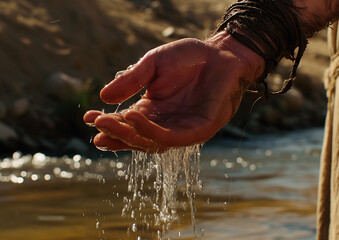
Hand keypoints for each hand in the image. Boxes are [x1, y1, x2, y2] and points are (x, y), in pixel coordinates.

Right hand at [84, 31, 263, 152]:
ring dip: (130, 135)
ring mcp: (182, 129)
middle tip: (97, 125)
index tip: (88, 118)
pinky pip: (173, 137)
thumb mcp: (152, 65)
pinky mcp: (199, 130)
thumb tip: (103, 96)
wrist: (220, 53)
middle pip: (136, 138)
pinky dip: (152, 131)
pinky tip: (135, 117)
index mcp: (152, 111)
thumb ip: (131, 81)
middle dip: (116, 133)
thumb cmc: (187, 59)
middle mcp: (165, 124)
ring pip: (152, 142)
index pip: (127, 124)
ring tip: (109, 122)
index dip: (108, 124)